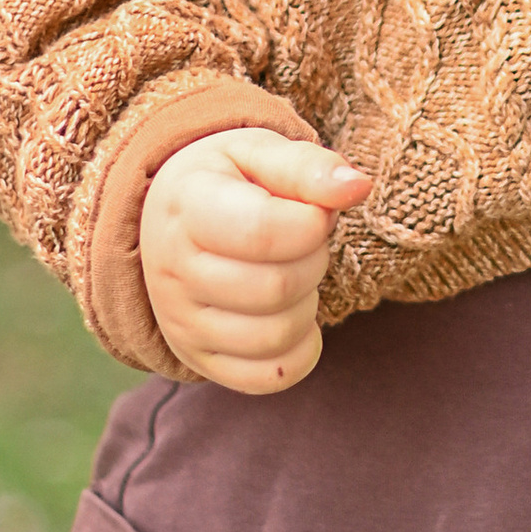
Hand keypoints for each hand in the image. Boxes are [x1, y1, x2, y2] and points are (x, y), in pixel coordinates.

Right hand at [137, 128, 371, 393]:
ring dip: (307, 303)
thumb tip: (358, 187)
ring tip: (293, 272)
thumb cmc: (228, 182)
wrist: (174, 222)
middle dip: (314, 261)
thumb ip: (308, 168)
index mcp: (185, 208)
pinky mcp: (200, 360)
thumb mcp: (259, 153)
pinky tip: (291, 313)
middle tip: (306, 241)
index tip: (314, 212)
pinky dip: (300, 349)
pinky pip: (270, 378)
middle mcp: (172, 271)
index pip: (262, 233)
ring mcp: (182, 323)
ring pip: (276, 336)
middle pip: (276, 288)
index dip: (312, 224)